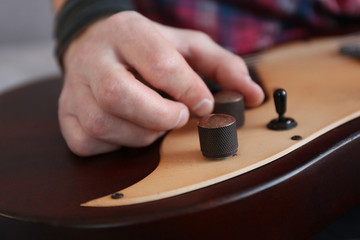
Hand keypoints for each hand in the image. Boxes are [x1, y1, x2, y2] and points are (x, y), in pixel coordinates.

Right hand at [58, 11, 263, 155]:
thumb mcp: (188, 46)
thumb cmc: (147, 49)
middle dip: (157, 116)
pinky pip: (89, 142)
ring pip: (104, 123)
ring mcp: (74, 88)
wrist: (96, 45)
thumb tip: (253, 95)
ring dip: (142, 133)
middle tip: (178, 117)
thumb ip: (224, 66)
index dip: (186, 89)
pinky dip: (117, 144)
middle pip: (116, 94)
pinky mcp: (66, 115)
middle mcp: (94, 58)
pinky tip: (130, 129)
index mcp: (127, 32)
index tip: (203, 103)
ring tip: (156, 122)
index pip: (157, 62)